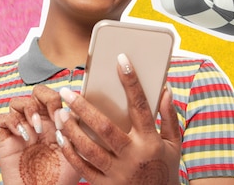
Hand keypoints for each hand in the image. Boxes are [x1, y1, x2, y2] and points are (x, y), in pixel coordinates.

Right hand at [0, 87, 80, 184]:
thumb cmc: (63, 176)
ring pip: (16, 102)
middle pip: (37, 92)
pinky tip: (24, 136)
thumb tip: (72, 107)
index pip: (56, 96)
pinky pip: (1, 119)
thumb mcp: (77, 150)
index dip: (62, 99)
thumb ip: (76, 128)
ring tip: (37, 129)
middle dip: (44, 97)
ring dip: (28, 109)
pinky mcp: (6, 141)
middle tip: (52, 116)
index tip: (65, 117)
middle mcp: (39, 122)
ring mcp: (22, 130)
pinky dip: (12, 121)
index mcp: (57, 122)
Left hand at [54, 54, 181, 184]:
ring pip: (88, 148)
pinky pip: (82, 167)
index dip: (131, 81)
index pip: (140, 106)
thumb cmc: (165, 169)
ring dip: (71, 129)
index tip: (121, 60)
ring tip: (59, 113)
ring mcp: (116, 172)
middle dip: (84, 108)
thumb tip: (165, 91)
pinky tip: (62, 137)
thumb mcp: (174, 144)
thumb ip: (169, 117)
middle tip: (68, 92)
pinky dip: (70, 151)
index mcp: (151, 141)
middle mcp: (133, 156)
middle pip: (105, 127)